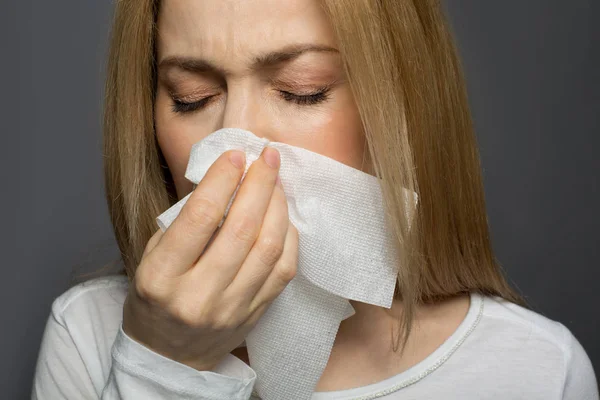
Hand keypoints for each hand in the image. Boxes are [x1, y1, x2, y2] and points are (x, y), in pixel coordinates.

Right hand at [122, 146, 297, 370]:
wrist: (170, 355)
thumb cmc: (157, 298)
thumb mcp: (152, 258)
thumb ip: (185, 223)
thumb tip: (228, 179)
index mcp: (160, 278)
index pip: (199, 219)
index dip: (222, 180)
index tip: (235, 154)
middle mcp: (197, 297)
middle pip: (241, 230)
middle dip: (259, 184)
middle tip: (267, 156)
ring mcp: (231, 310)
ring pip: (268, 249)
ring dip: (277, 206)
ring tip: (276, 180)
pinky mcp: (255, 315)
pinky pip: (284, 270)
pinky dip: (288, 236)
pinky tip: (282, 214)